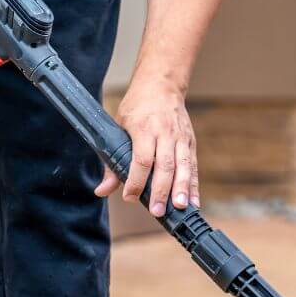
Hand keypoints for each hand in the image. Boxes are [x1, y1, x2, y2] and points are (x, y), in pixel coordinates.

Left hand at [95, 74, 199, 216]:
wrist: (162, 85)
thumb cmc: (138, 107)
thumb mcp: (119, 126)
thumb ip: (112, 162)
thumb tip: (101, 190)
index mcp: (144, 129)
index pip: (141, 160)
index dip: (136, 181)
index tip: (130, 197)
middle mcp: (164, 134)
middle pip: (164, 166)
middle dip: (161, 191)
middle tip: (156, 211)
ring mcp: (180, 139)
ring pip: (183, 167)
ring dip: (181, 190)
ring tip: (179, 208)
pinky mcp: (190, 144)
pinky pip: (193, 168)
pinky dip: (194, 186)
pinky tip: (193, 202)